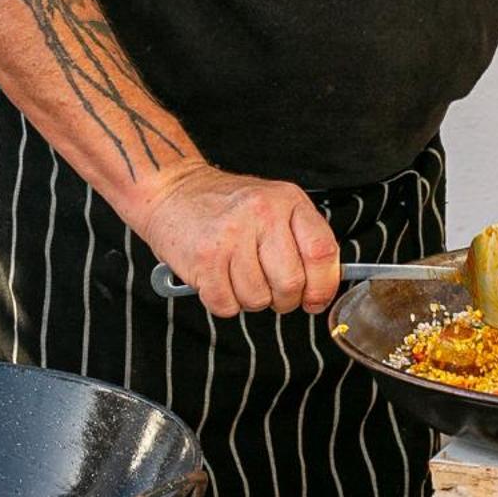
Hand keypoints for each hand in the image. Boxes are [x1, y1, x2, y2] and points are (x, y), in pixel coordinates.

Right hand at [135, 161, 340, 317]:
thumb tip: (324, 287)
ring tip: (238, 274)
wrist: (173, 191)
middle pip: (292, 283)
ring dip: (250, 299)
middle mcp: (262, 213)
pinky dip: (224, 302)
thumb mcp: (273, 204)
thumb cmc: (225, 204)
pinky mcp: (205, 259)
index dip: (323, 285)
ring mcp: (232, 235)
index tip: (315, 299)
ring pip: (258, 300)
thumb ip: (301, 239)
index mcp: (287, 199)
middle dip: (284, 299)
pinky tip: (219, 278)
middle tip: (272, 289)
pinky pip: (227, 306)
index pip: (322, 252)